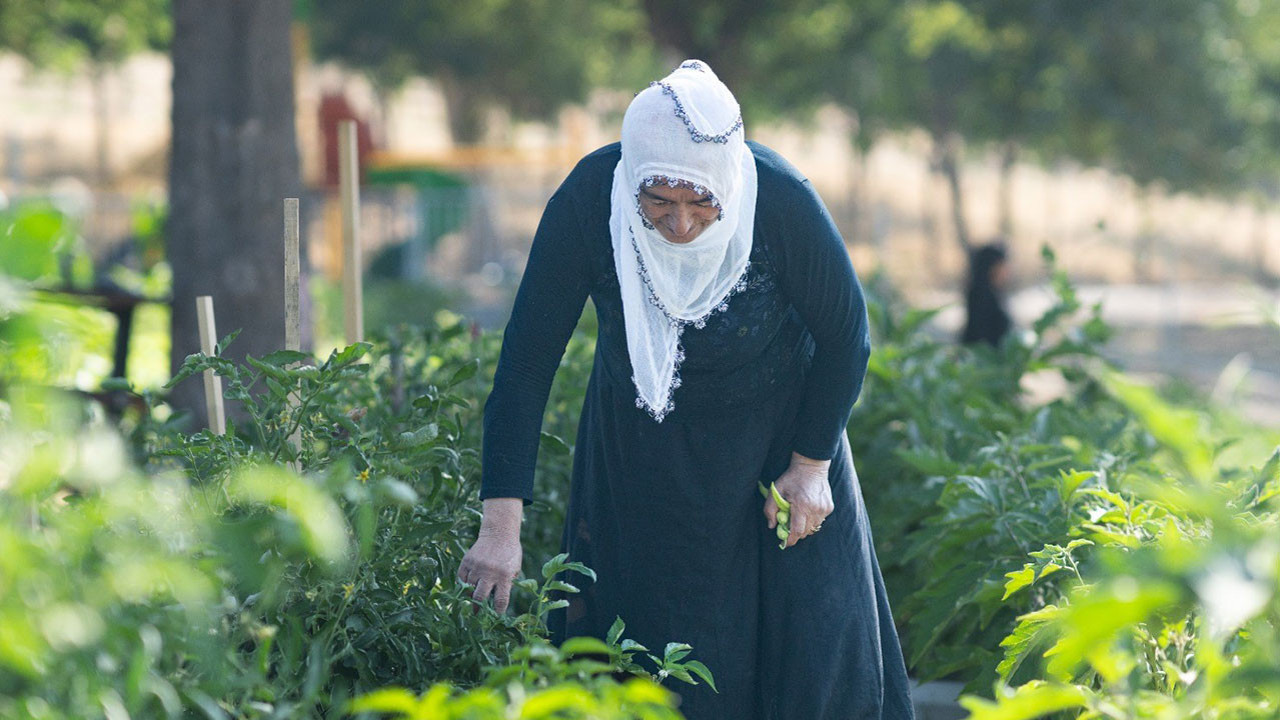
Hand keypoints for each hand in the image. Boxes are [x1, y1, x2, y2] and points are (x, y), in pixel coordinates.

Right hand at [457, 498, 522, 613]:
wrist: (499, 534)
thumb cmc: (509, 554)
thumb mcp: (514, 569)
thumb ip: (507, 585)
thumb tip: (496, 604)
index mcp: (505, 576)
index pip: (500, 600)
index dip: (497, 611)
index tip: (495, 617)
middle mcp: (490, 572)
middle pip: (480, 597)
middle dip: (478, 608)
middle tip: (477, 613)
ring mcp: (477, 566)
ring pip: (468, 588)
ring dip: (470, 595)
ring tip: (472, 598)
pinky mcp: (467, 561)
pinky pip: (461, 578)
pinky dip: (463, 583)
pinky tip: (467, 586)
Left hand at [762, 452, 833, 547]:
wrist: (811, 466)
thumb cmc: (791, 478)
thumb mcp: (776, 491)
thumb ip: (770, 509)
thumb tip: (772, 526)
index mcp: (801, 505)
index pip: (797, 531)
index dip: (790, 540)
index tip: (785, 543)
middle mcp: (815, 509)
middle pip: (805, 532)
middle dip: (796, 534)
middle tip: (788, 528)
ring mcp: (824, 509)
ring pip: (813, 528)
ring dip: (804, 527)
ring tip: (798, 516)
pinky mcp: (829, 507)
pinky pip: (819, 521)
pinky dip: (812, 520)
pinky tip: (807, 510)